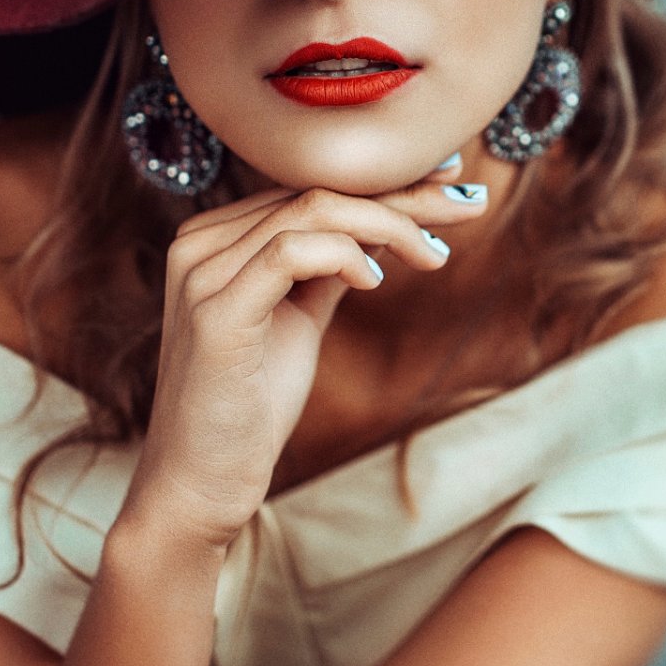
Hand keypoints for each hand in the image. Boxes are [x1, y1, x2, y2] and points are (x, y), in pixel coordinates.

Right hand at [116, 155, 488, 554]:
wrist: (199, 486)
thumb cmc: (250, 407)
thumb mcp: (300, 318)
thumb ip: (331, 268)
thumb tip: (388, 226)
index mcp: (215, 239)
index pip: (308, 187)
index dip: (384, 180)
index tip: (448, 180)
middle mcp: (200, 244)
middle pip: (315, 191)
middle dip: (402, 194)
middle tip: (466, 204)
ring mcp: (202, 275)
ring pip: (311, 212)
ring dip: (390, 226)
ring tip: (433, 255)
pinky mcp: (216, 314)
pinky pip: (291, 253)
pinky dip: (344, 256)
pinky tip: (375, 281)